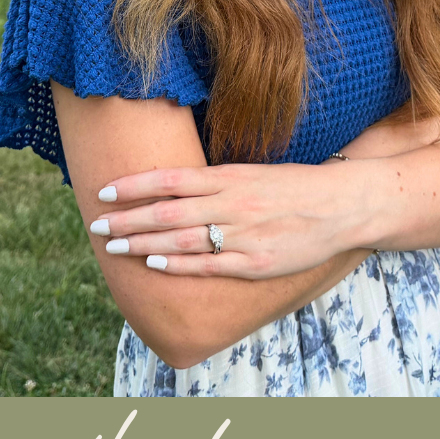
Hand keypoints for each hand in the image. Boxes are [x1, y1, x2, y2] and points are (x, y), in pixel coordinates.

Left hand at [85, 163, 369, 279]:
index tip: (104, 191)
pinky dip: (179, 264)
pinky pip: (209, 265)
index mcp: (230, 177)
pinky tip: (154, 263)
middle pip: (167, 210)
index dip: (134, 185)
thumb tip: (174, 187)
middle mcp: (231, 203)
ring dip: (143, 243)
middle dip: (127, 220)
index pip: (170, 178)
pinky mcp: (256, 262)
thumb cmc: (296, 186)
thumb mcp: (253, 173)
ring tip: (113, 248)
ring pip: (182, 238)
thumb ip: (216, 182)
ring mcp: (243, 234)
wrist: (343, 204)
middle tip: (95, 225)